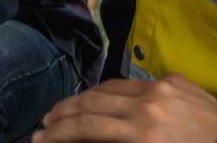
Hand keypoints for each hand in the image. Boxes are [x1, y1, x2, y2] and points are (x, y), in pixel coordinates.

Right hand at [33, 74, 216, 142]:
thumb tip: (87, 138)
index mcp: (142, 134)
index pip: (87, 128)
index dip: (59, 134)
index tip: (39, 139)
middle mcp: (148, 105)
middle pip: (92, 104)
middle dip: (64, 113)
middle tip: (46, 122)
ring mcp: (162, 88)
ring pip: (110, 88)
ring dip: (85, 98)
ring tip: (68, 108)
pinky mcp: (176, 80)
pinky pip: (138, 83)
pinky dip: (118, 92)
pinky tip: (108, 99)